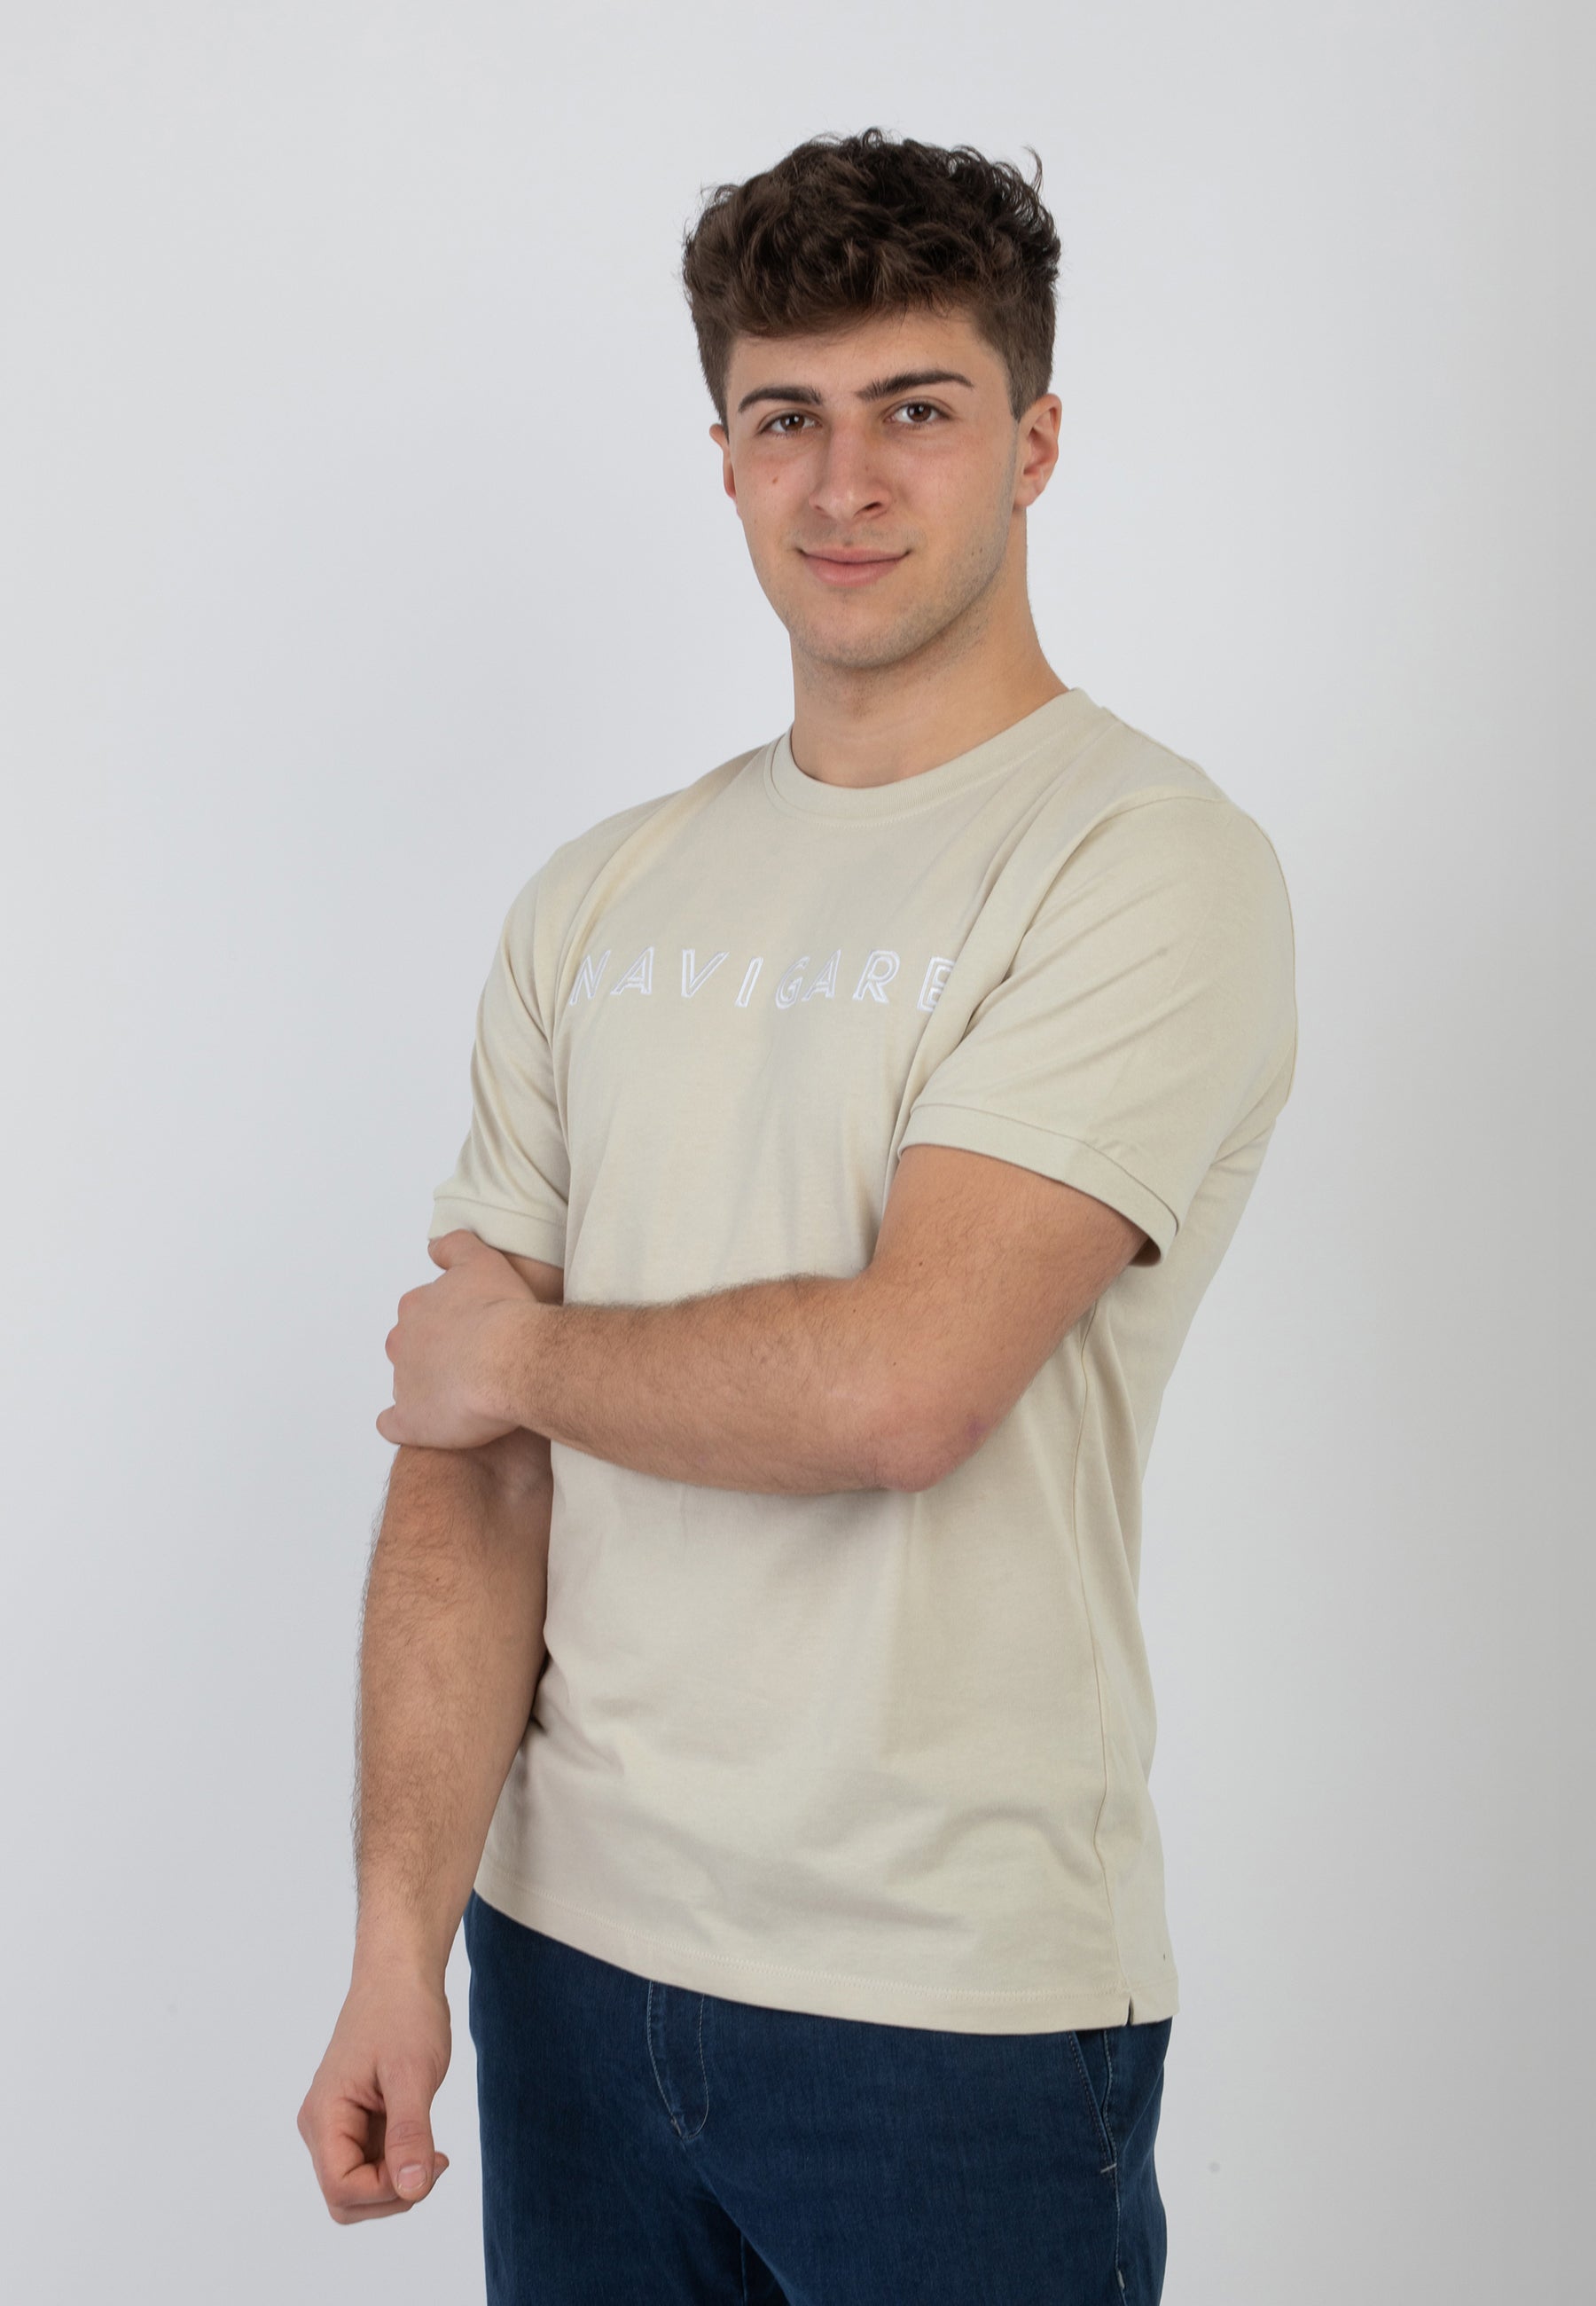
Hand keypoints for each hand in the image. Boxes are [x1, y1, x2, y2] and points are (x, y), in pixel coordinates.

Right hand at [297, 1958, 452, 2222]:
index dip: (386, 2190)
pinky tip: (426, 2143)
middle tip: (433, 2159)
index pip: (342, 2188)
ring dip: (397, 2182)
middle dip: (391, 2194)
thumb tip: (411, 2190)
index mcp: (323, 2116)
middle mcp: (321, 2126)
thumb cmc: (404, 2014)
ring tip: (431, 2148)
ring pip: (359, 2188)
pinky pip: (370, 2165)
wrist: (400, 1975)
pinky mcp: (356, 2121)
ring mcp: (337, 2125)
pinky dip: (399, 2165)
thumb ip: (409, 2134)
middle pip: (345, 2199)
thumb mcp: (413, 2074)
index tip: (429, 2162)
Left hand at [377, 1231, 536, 1449]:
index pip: (423, 1312)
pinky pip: (395, 1425)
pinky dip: (407, 1424)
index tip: (475, 1328)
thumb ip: (455, 1247)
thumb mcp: (482, 1260)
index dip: (451, 1321)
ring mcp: (403, 1383)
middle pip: (412, 1347)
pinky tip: (429, 1423)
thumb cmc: (504, 1311)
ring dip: (429, 1387)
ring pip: (407, 1384)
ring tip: (466, 1393)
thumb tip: (434, 1248)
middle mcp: (401, 1342)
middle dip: (436, 1353)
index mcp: (415, 1307)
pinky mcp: (411, 1421)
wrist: (512, 1358)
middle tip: (473, 1360)